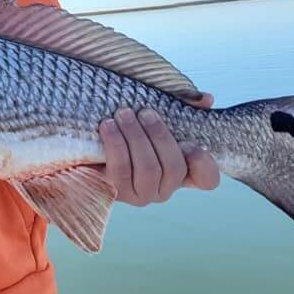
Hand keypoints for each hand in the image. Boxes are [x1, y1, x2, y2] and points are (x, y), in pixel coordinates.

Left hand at [96, 92, 219, 205]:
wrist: (87, 143)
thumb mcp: (154, 118)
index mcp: (181, 171)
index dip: (204, 163)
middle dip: (159, 136)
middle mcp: (164, 188)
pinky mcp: (116, 193)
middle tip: (144, 112)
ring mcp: (141, 194)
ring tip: (122, 113)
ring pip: (148, 169)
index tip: (190, 142)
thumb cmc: (128, 129)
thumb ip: (182, 107)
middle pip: (173, 167)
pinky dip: (115, 143)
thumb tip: (206, 99)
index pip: (207, 179)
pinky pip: (120, 169)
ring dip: (135, 137)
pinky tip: (107, 125)